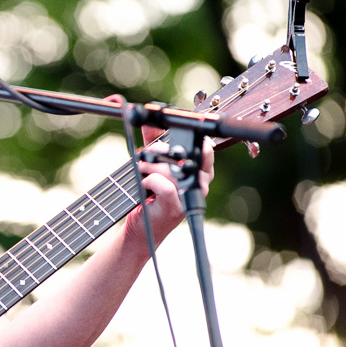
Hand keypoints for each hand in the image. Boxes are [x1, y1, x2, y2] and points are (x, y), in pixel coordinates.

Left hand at [130, 129, 214, 243]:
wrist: (141, 225)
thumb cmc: (150, 194)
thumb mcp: (154, 163)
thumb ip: (155, 141)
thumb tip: (148, 120)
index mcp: (201, 171)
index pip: (204, 147)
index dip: (186, 139)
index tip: (165, 141)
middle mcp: (201, 184)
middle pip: (185, 155)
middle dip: (159, 151)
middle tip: (145, 156)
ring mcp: (190, 196)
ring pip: (171, 170)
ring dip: (149, 167)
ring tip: (140, 170)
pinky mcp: (176, 207)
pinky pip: (165, 185)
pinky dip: (149, 180)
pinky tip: (144, 184)